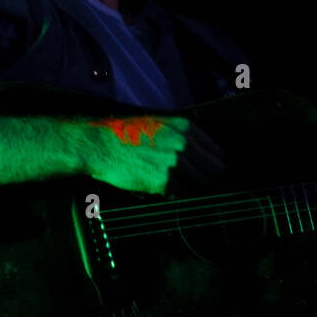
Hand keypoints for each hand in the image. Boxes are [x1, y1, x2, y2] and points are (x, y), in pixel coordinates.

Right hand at [80, 115, 225, 195]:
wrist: (99, 144)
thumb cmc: (124, 133)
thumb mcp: (157, 122)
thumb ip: (181, 133)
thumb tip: (200, 151)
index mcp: (184, 127)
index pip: (216, 151)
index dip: (210, 161)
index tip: (203, 168)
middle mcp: (184, 144)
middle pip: (214, 169)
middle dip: (205, 175)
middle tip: (192, 179)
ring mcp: (175, 163)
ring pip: (200, 184)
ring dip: (190, 185)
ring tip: (173, 182)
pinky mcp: (164, 181)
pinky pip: (181, 194)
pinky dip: (174, 193)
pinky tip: (160, 186)